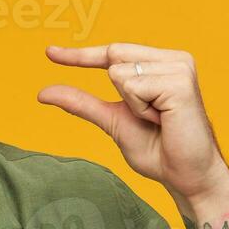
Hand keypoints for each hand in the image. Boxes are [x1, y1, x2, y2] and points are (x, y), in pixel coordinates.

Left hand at [38, 42, 228, 213]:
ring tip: (160, 120)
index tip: (49, 53)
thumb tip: (42, 93)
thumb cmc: (158, 150)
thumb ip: (82, 104)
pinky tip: (165, 119)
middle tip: (151, 119)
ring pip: (119, 73)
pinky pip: (133, 87)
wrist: (185, 176)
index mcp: (161, 64)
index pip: (113, 52)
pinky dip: (140, 109)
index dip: (80, 55)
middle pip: (114, 57)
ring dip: (132, 105)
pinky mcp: (180, 80)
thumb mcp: (112, 121)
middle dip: (121, 95)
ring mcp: (179, 67)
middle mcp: (173, 59)